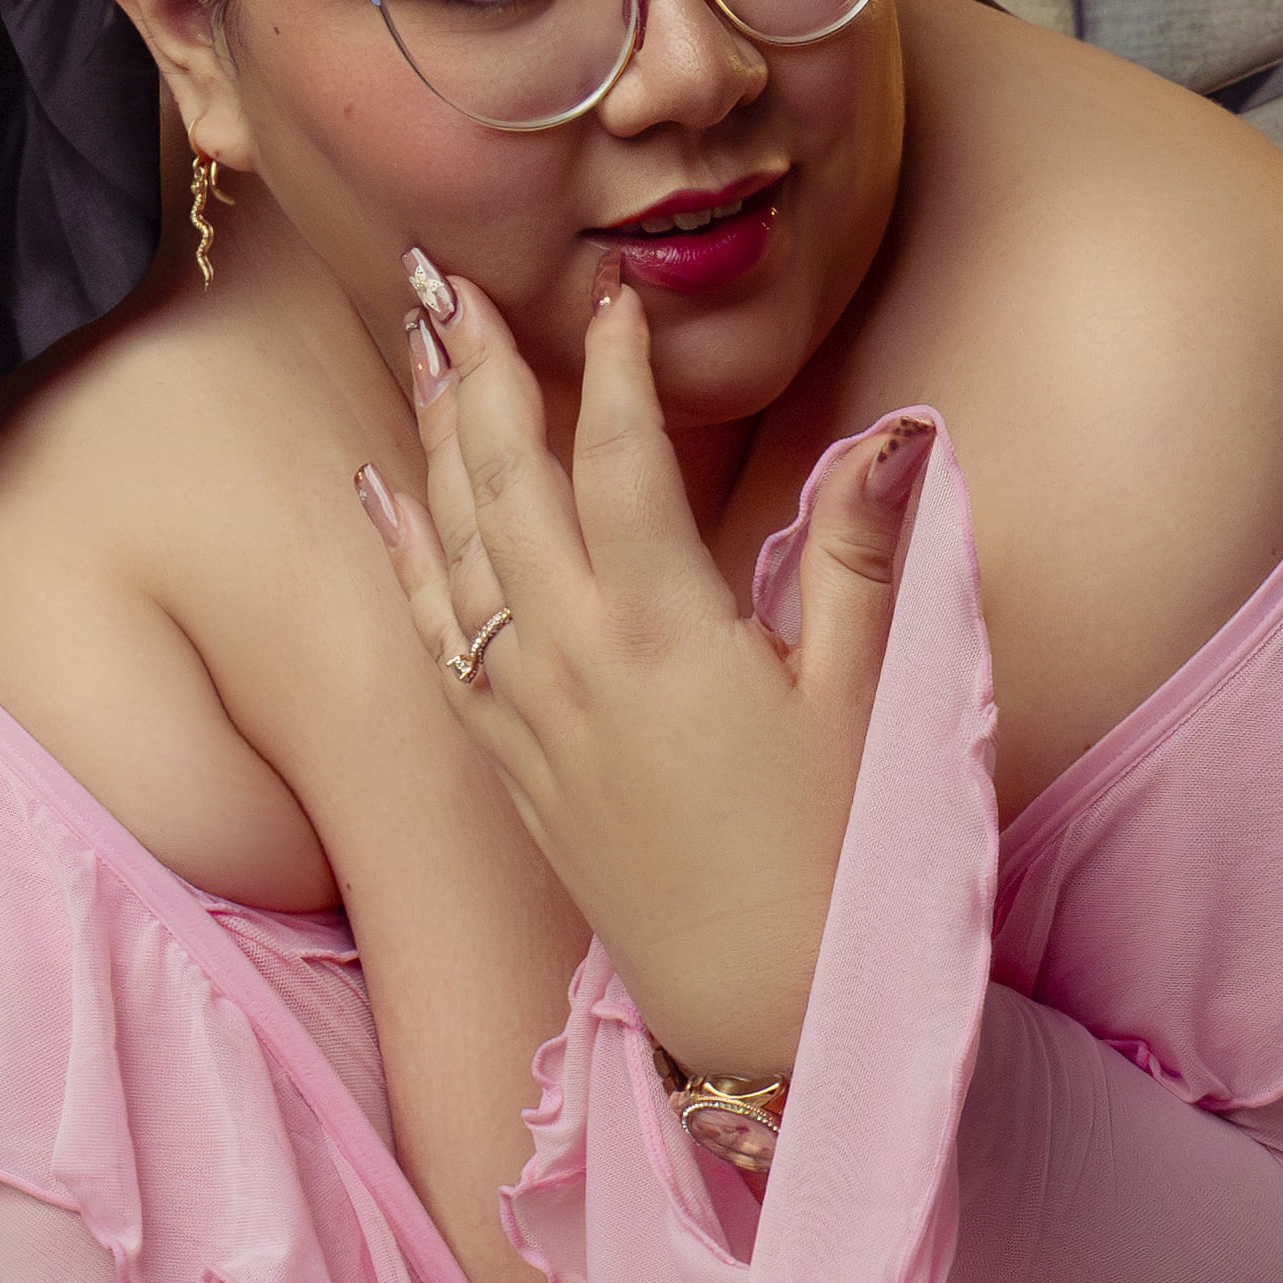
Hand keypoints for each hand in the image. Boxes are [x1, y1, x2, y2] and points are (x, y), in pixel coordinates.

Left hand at [353, 262, 928, 1078]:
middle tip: (442, 269)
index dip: (614, 367)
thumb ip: (858, 555)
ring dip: (434, 432)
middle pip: (506, 481)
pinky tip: (382, 489)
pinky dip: (406, 553)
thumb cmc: (833, 859)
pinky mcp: (513, 763)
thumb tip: (900, 431)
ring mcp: (530, 714)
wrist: (764, 1013)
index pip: (619, 461)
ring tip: (415, 335)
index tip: (615, 290)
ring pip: (460, 543)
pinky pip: (437, 633)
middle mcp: (575, 661)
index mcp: (666, 633)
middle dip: (476, 368)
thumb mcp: (863, 698)